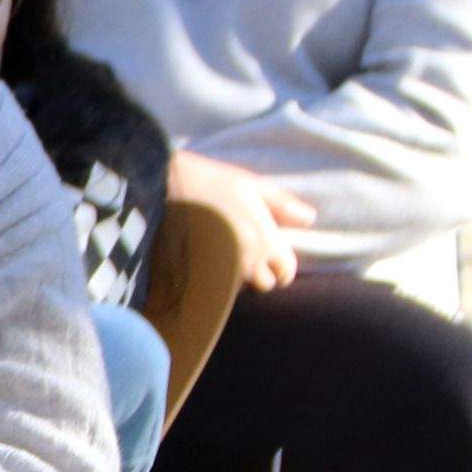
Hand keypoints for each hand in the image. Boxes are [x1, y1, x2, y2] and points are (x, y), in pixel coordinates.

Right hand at [169, 149, 317, 290]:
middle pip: (264, 284)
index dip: (282, 265)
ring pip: (239, 289)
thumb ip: (283, 205)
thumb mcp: (251, 185)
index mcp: (264, 240)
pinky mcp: (196, 278)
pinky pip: (215, 289)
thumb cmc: (209, 182)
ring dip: (237, 277)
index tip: (272, 256)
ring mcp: (221, 272)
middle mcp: (246, 262)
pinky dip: (215, 279)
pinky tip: (205, 259)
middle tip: (245, 253)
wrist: (161, 188)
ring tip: (223, 254)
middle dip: (260, 273)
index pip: (286, 271)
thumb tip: (309, 219)